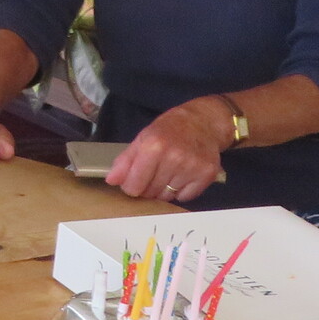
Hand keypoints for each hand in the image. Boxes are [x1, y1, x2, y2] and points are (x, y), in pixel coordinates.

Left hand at [107, 101, 228, 204]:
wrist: (204, 122)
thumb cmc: (171, 129)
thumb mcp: (144, 137)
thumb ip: (126, 160)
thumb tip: (112, 180)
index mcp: (154, 146)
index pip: (134, 185)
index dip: (131, 186)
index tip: (134, 180)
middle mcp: (174, 157)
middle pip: (150, 192)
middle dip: (147, 187)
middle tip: (154, 172)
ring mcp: (192, 167)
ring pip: (167, 197)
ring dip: (164, 190)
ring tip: (169, 171)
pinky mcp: (207, 175)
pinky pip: (184, 197)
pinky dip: (180, 191)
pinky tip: (182, 176)